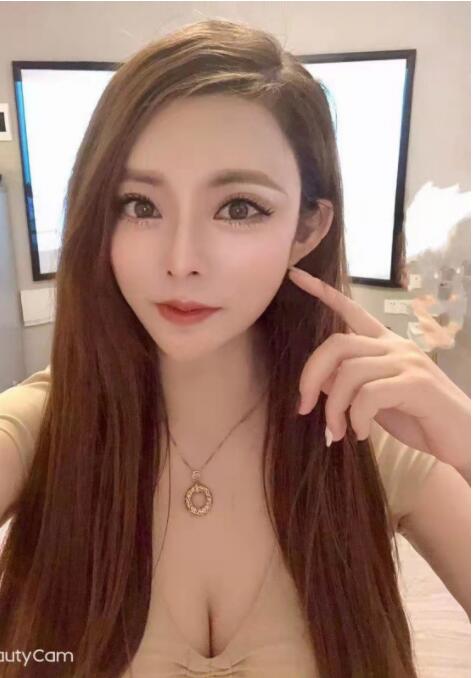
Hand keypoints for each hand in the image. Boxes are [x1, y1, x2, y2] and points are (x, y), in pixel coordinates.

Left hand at [287, 267, 470, 473]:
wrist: (464, 439)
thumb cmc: (420, 419)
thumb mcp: (376, 400)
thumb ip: (350, 384)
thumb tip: (318, 380)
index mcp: (386, 344)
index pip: (351, 310)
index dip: (322, 292)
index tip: (293, 274)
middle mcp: (395, 346)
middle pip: (337, 344)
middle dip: (311, 376)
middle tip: (304, 408)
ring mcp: (407, 362)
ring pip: (349, 372)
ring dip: (333, 408)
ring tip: (337, 432)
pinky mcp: (416, 384)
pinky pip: (368, 395)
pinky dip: (356, 418)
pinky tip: (361, 434)